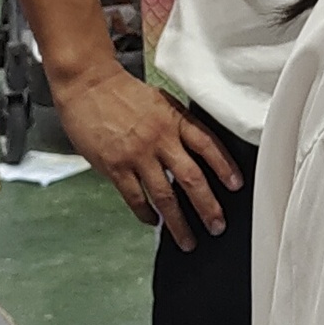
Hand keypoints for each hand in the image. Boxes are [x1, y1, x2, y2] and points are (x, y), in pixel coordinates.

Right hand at [56, 62, 243, 241]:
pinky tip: (153, 222)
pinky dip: (146, 213)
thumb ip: (177, 125)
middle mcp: (160, 138)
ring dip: (178, 222)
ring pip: (165, 195)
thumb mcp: (160, 101)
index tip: (236, 185)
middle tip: (217, 225)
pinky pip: (135, 197)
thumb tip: (194, 151)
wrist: (87, 84)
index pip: (208, 145)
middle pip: (192, 177)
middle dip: (208, 206)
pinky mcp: (114, 166)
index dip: (225, 166)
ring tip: (187, 240)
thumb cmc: (121, 92)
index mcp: (175, 119)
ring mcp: (137, 154)